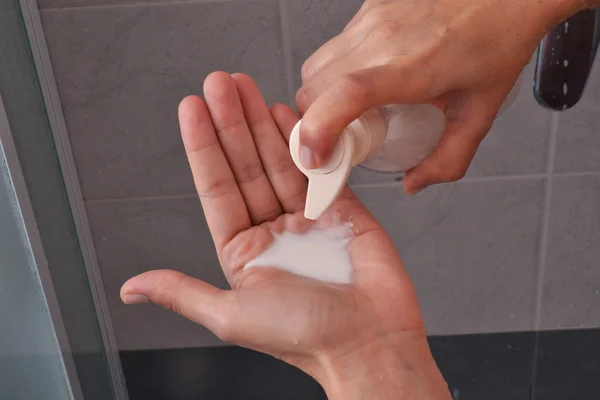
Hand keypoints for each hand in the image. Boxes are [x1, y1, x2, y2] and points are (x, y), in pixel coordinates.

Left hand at [120, 72, 449, 399]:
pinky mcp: (341, 208)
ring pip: (278, 161)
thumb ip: (182, 292)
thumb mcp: (231, 315)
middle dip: (231, 123)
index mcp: (242, 251)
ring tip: (245, 86)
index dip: (203, 147)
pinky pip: (317, 168)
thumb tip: (131, 288)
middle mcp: (271, 229)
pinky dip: (302, 140)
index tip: (191, 108)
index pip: (216, 188)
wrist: (370, 341)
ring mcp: (306, 216)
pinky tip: (287, 113)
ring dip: (262, 122)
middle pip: (245, 166)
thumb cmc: (304, 337)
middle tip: (219, 83)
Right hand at [296, 0, 587, 193]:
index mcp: (414, 68)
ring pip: (315, 67)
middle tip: (342, 139)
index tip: (315, 158)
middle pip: (314, 88)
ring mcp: (371, 19)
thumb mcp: (480, 113)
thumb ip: (449, 159)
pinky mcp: (368, 8)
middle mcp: (384, 38)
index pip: (349, 94)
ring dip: (321, 97)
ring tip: (353, 110)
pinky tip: (365, 78)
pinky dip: (335, 73)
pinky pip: (332, 48)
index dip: (319, 129)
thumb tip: (414, 182)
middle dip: (315, 122)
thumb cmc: (497, 41)